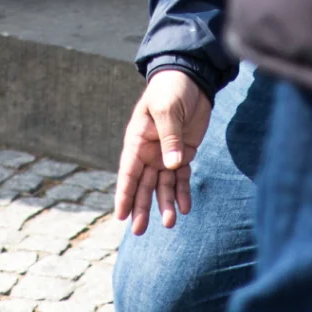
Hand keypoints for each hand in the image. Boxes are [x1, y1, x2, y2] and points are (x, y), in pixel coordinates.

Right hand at [116, 70, 212, 234]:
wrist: (191, 79)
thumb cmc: (171, 90)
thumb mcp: (167, 110)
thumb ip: (170, 138)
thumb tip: (172, 166)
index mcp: (137, 141)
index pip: (128, 173)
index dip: (124, 195)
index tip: (120, 216)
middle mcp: (149, 152)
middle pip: (143, 185)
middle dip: (142, 208)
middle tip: (139, 231)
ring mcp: (166, 154)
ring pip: (162, 185)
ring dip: (165, 204)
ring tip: (170, 224)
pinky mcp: (183, 154)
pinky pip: (181, 178)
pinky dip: (182, 192)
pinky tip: (186, 208)